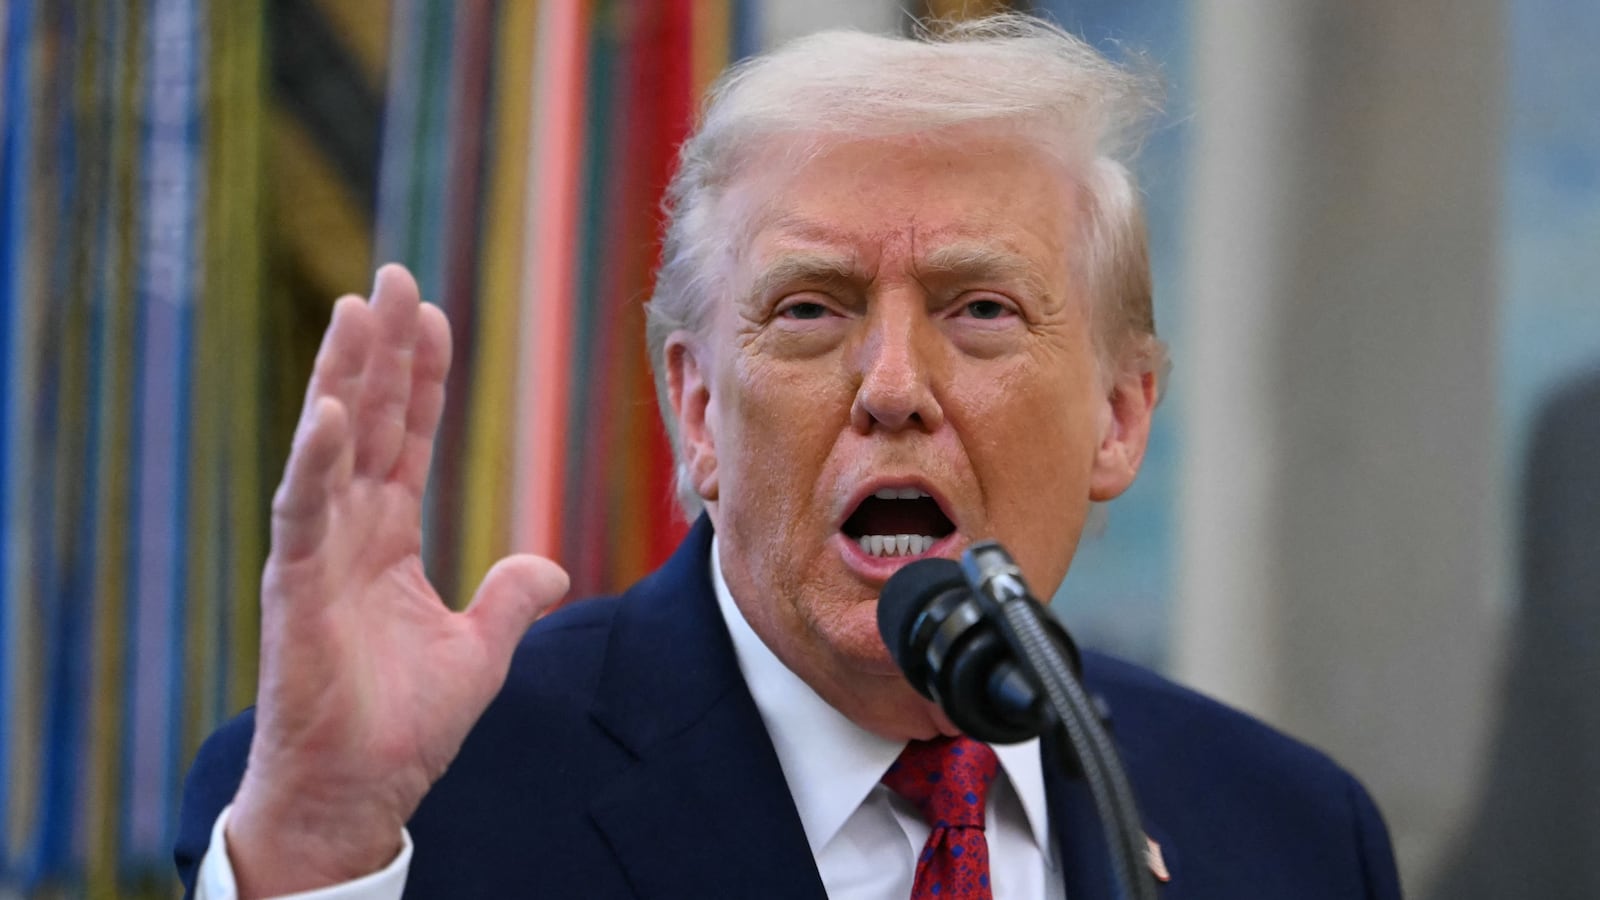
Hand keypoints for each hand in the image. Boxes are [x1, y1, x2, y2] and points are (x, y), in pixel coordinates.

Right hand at [225, 265, 568, 896]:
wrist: (354, 795)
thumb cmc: (400, 728)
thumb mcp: (479, 652)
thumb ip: (510, 599)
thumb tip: (549, 565)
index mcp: (386, 539)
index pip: (408, 438)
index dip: (422, 377)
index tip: (432, 313)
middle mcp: (347, 532)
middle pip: (372, 421)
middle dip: (383, 349)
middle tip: (394, 275)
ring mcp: (317, 555)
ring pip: (332, 446)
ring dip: (347, 377)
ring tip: (359, 308)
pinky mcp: (295, 589)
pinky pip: (304, 511)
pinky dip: (317, 461)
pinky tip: (333, 409)